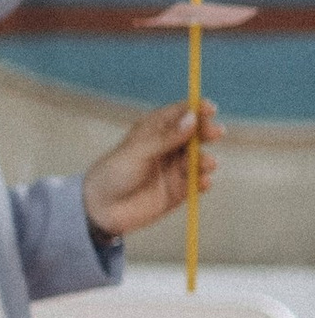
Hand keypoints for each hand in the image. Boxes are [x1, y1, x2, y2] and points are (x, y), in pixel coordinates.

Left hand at [84, 99, 221, 236]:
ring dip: (206, 159)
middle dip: (207, 132)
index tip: (209, 108)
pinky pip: (198, 182)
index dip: (196, 109)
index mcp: (154, 131)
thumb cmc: (113, 174)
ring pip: (199, 159)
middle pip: (195, 134)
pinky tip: (203, 182)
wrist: (101, 209)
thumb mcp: (137, 152)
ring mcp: (175, 168)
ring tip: (206, 163)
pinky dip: (203, 180)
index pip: (179, 114)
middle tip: (215, 132)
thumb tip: (191, 118)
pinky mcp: (180, 190)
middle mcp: (168, 147)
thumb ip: (165, 138)